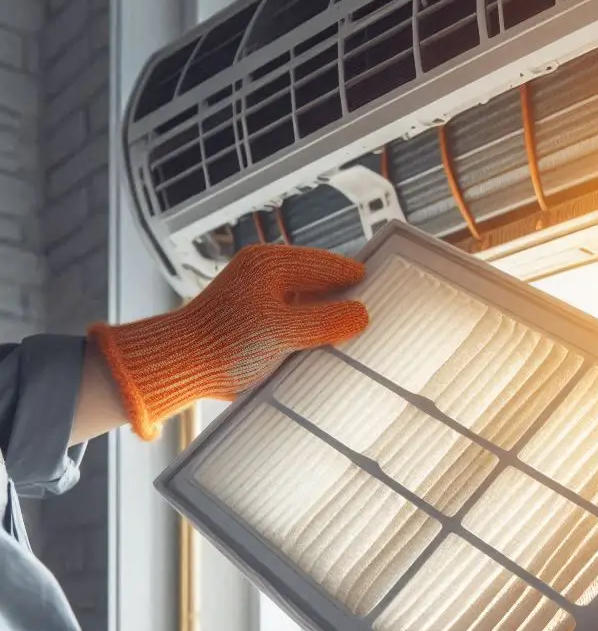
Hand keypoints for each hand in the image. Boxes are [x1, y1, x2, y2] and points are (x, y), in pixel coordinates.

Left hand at [88, 245, 367, 439]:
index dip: (361, 281)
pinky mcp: (260, 323)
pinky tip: (327, 353)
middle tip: (379, 324)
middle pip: (325, 284)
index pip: (333, 264)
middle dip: (348, 303)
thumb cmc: (221, 344)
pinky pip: (299, 324)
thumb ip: (325, 321)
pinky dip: (314, 336)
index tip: (389, 298)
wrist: (177, 367)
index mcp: (273, 263)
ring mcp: (264, 298)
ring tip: (358, 341)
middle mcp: (269, 274)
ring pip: (313, 305)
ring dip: (331, 323)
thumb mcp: (281, 332)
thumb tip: (362, 314)